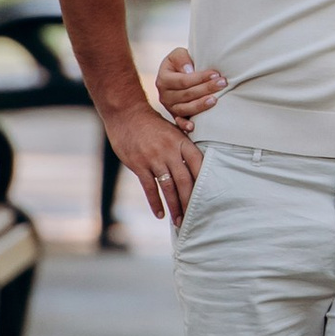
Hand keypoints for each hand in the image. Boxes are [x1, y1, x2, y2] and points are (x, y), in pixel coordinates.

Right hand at [104, 98, 203, 227]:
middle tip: (194, 216)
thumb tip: (200, 166)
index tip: (208, 197)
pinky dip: (155, 202)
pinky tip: (160, 214)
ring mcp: (153, 158)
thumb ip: (184, 147)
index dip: (204, 181)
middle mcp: (169, 151)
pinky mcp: (139, 165)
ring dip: (174, 206)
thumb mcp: (173, 130)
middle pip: (184, 180)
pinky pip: (149, 188)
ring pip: (168, 187)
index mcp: (181, 142)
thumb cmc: (153, 124)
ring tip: (179, 221)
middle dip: (189, 201)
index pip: (198, 164)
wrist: (126, 114)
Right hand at [152, 46, 224, 132]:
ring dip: (201, 105)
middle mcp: (164, 95)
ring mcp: (170, 107)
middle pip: (187, 94)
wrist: (178, 74)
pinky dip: (185, 125)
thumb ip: (181, 58)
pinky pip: (180, 122)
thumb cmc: (181, 63)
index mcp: (163, 79)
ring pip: (185, 109)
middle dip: (206, 88)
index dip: (200, 78)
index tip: (216, 74)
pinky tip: (193, 127)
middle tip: (223, 84)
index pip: (183, 80)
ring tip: (215, 100)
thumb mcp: (178, 54)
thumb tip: (189, 70)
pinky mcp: (176, 116)